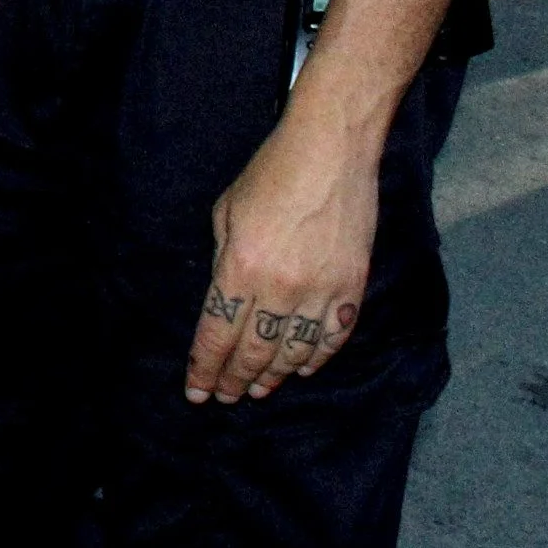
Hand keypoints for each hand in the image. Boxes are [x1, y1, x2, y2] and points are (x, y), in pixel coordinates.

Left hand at [185, 117, 379, 402]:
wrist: (332, 149)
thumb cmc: (271, 173)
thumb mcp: (226, 211)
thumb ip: (223, 261)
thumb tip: (225, 300)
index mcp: (240, 268)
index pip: (216, 336)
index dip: (204, 369)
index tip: (196, 392)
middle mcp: (280, 289)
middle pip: (253, 352)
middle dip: (234, 380)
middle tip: (225, 397)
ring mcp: (320, 291)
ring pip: (293, 353)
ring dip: (273, 376)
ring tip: (258, 389)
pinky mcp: (351, 287)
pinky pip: (332, 337)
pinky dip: (316, 358)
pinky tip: (302, 369)